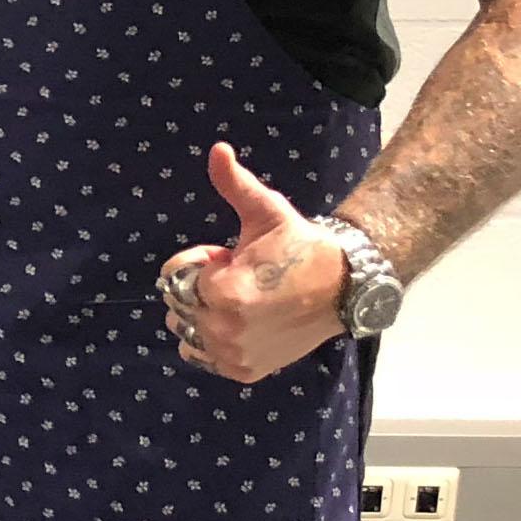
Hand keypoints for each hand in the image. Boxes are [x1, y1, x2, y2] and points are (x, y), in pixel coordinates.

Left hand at [157, 141, 346, 383]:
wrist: (345, 285)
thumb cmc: (300, 245)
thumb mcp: (266, 212)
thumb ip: (235, 184)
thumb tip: (217, 149)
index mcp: (222, 292)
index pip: (175, 276)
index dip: (201, 261)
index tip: (230, 255)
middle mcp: (225, 330)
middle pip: (178, 304)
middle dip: (201, 287)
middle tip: (241, 277)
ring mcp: (234, 354)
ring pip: (187, 332)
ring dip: (203, 315)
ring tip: (243, 300)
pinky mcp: (245, 371)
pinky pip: (204, 357)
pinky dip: (212, 342)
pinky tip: (240, 323)